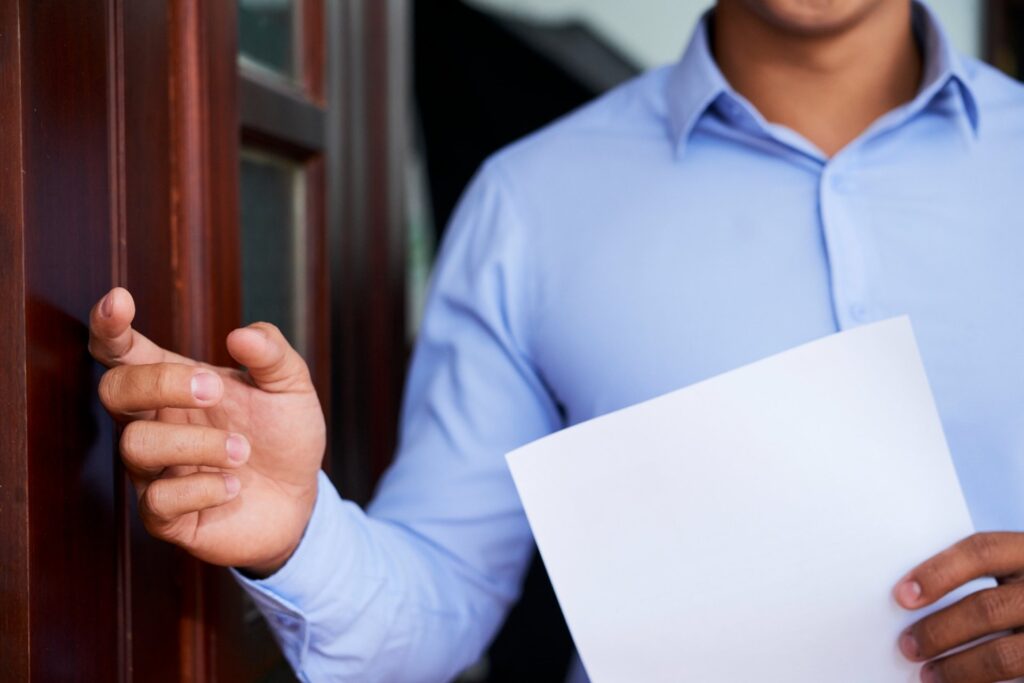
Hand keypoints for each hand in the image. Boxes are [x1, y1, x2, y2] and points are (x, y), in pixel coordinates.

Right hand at [89, 287, 325, 575]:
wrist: (300, 498)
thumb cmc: (283, 435)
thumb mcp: (290, 387)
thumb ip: (271, 354)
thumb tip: (241, 335)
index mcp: (175, 383)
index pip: (122, 351)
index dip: (110, 326)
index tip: (120, 301)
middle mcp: (155, 423)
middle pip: (114, 390)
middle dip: (160, 384)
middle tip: (215, 389)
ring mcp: (155, 471)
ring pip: (137, 446)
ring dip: (198, 443)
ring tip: (243, 451)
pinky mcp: (166, 516)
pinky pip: (159, 501)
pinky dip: (204, 488)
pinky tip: (234, 485)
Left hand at [895, 532, 1023, 681]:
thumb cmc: (1015, 590)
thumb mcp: (1007, 571)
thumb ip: (972, 578)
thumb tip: (910, 599)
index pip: (981, 552)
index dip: (938, 573)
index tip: (902, 595)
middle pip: (987, 608)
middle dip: (940, 630)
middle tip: (908, 646)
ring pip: (1004, 655)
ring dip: (958, 668)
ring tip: (929, 675)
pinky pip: (1016, 679)